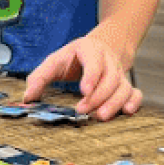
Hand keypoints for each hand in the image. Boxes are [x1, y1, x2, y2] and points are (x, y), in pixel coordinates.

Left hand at [21, 31, 143, 120]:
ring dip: (114, 103)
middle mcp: (109, 61)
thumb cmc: (73, 58)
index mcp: (90, 50)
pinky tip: (127, 112)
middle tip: (83, 111)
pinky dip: (134, 102)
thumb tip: (28, 98)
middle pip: (111, 78)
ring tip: (101, 117)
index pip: (95, 61)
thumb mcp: (54, 61)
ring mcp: (120, 73)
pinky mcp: (126, 85)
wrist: (100, 47)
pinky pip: (135, 93)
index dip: (91, 76)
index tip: (84, 91)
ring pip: (124, 87)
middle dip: (98, 96)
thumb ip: (39, 77)